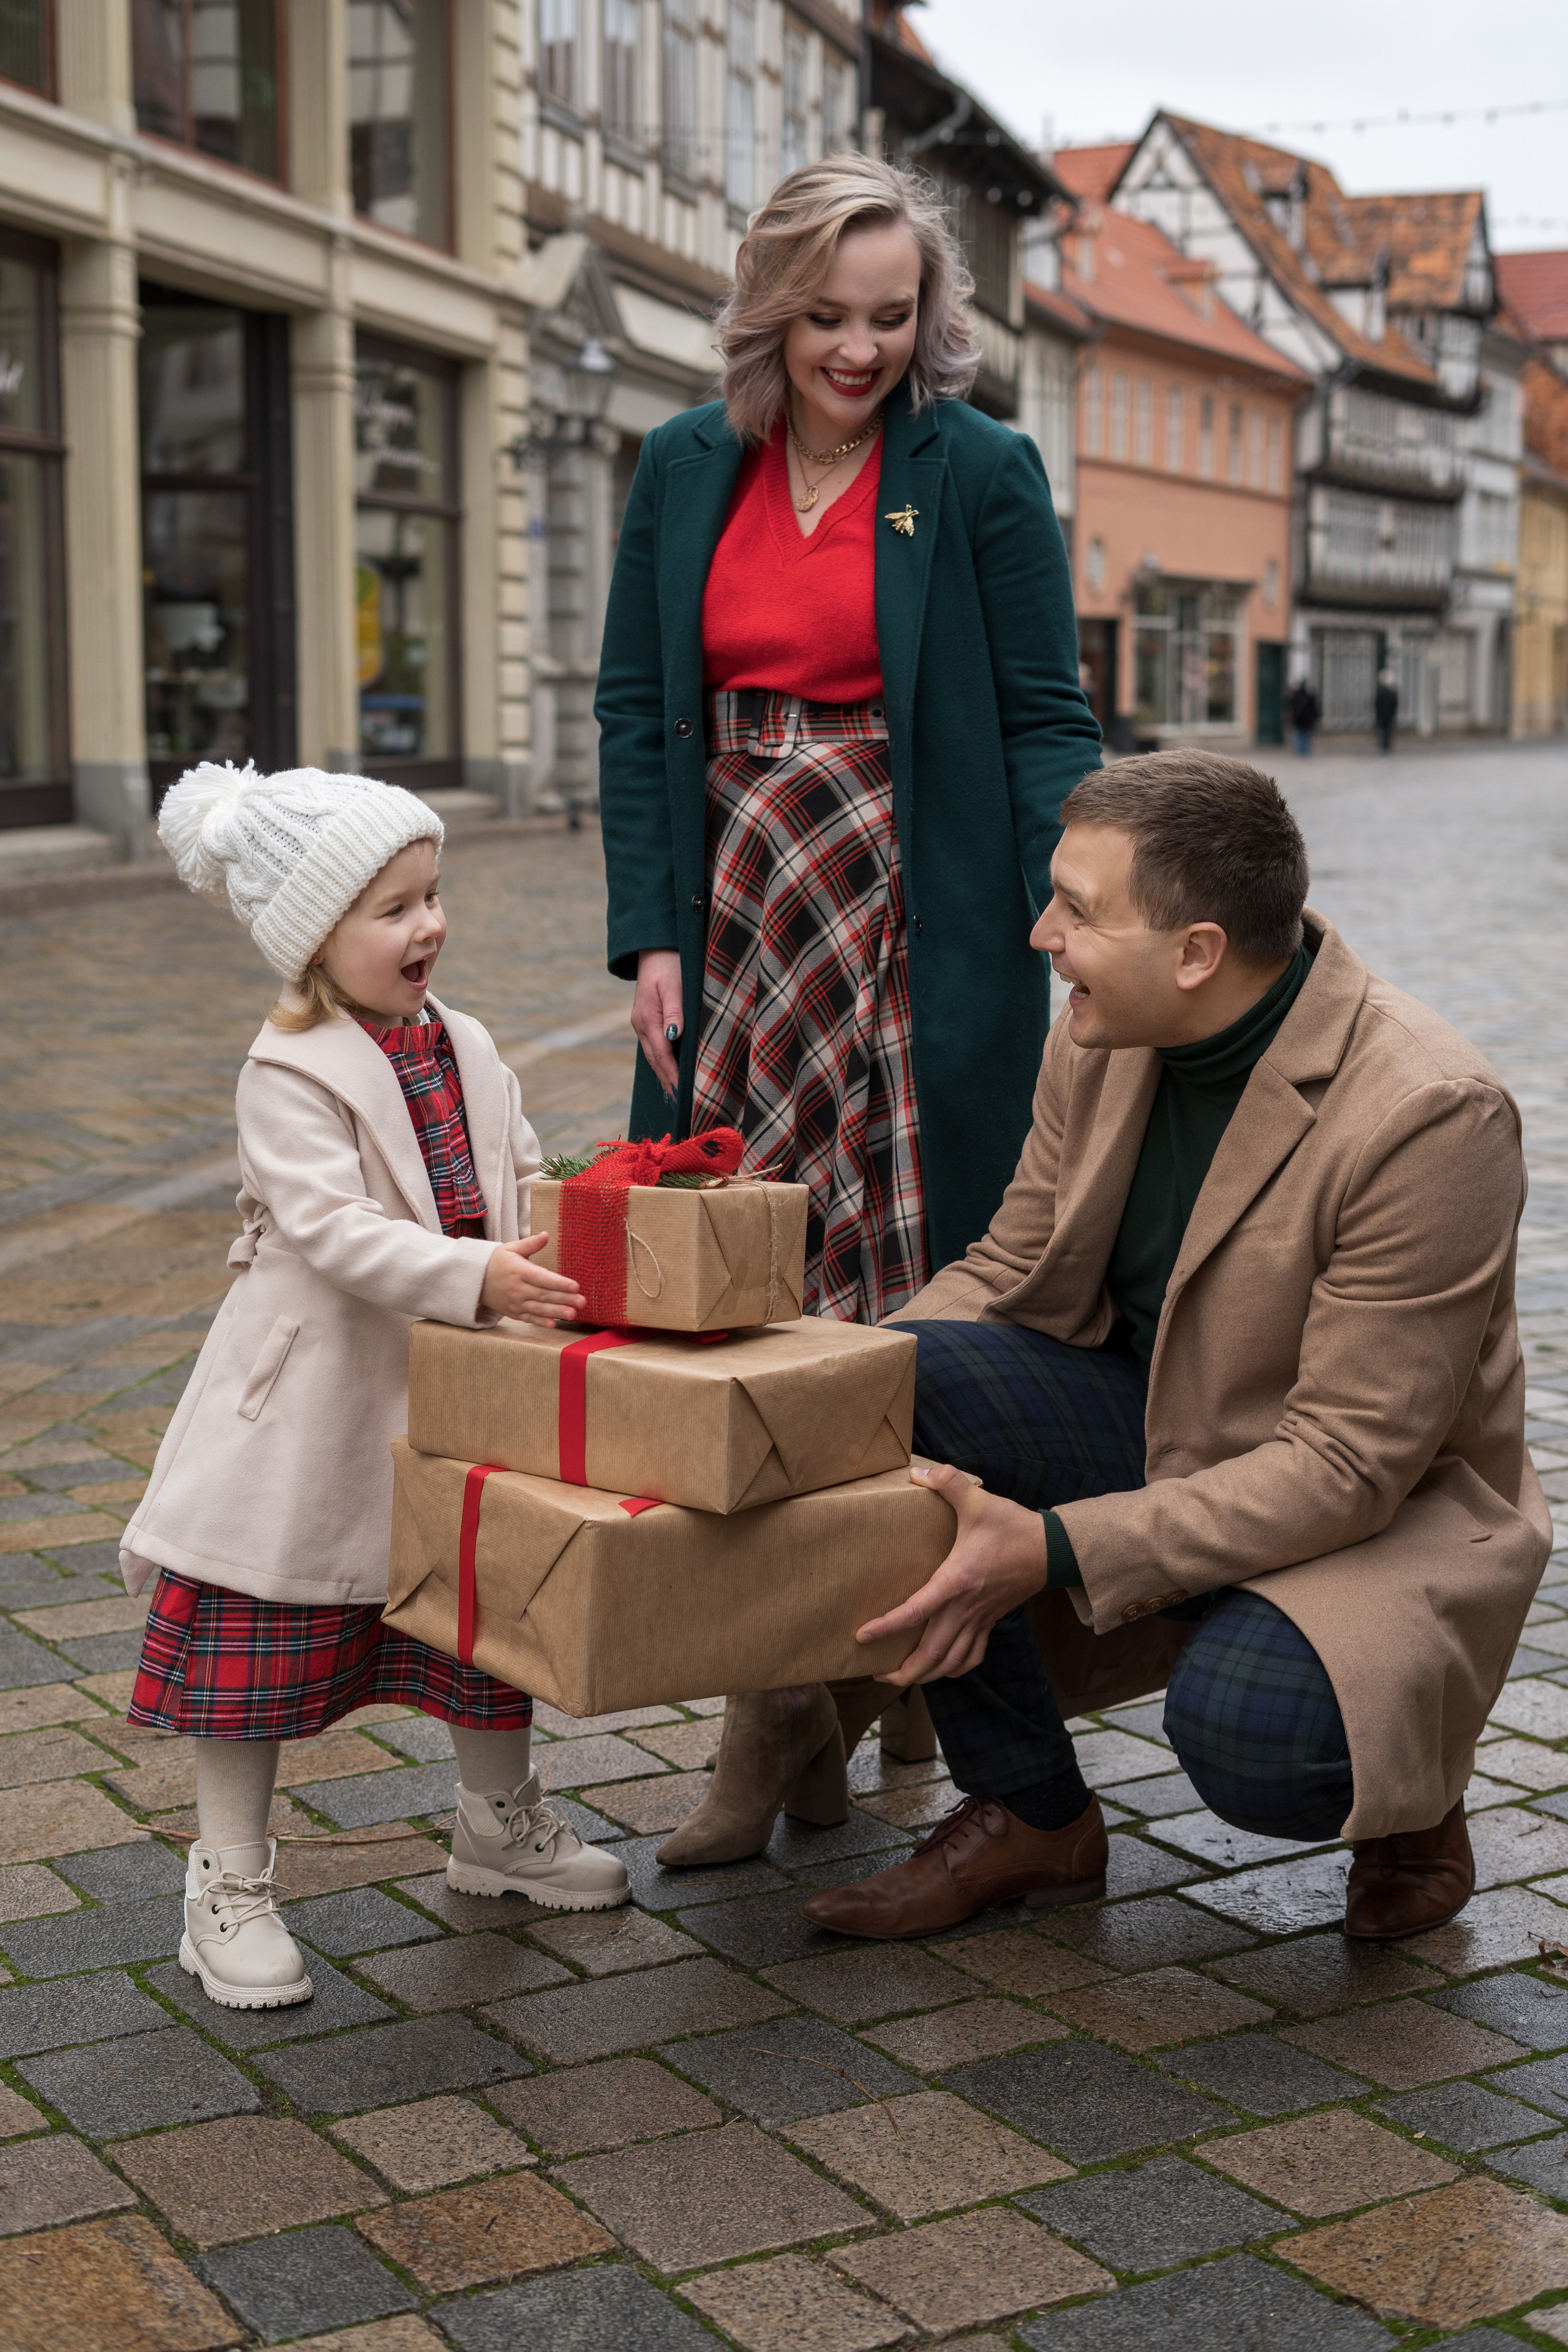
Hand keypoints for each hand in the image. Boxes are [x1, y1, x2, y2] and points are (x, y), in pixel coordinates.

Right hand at [480, 1232, 585, 1325]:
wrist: (475, 1279)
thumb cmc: (497, 1261)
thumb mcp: (511, 1248)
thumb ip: (530, 1244)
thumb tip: (546, 1235)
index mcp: (519, 1271)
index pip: (542, 1278)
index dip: (559, 1283)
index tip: (576, 1286)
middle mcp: (517, 1288)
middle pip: (544, 1294)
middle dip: (564, 1299)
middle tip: (582, 1302)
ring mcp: (515, 1302)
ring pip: (538, 1308)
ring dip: (556, 1312)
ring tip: (573, 1314)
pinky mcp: (513, 1312)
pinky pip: (529, 1318)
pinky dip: (540, 1322)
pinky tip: (553, 1324)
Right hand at [631, 950, 683, 1097]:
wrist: (655, 948)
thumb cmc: (669, 964)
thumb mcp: (673, 985)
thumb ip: (674, 1011)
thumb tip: (674, 1036)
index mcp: (648, 1019)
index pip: (662, 1054)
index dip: (673, 1075)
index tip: (684, 1093)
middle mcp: (641, 1024)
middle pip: (655, 1060)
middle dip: (667, 1082)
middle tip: (682, 1103)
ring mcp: (641, 1023)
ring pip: (652, 1056)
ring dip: (663, 1075)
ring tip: (675, 1094)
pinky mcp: (646, 1019)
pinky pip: (653, 1047)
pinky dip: (661, 1062)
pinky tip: (667, 1071)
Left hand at [856, 1462, 1048, 1685]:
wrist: (1052, 1549)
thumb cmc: (1013, 1527)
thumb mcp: (979, 1501)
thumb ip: (948, 1482)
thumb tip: (917, 1472)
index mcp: (956, 1580)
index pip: (915, 1612)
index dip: (887, 1627)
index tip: (862, 1635)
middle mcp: (965, 1607)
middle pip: (931, 1653)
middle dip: (903, 1671)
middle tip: (876, 1673)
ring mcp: (979, 1618)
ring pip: (951, 1662)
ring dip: (925, 1676)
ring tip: (901, 1677)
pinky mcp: (990, 1621)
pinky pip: (973, 1656)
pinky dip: (955, 1668)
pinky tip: (942, 1668)